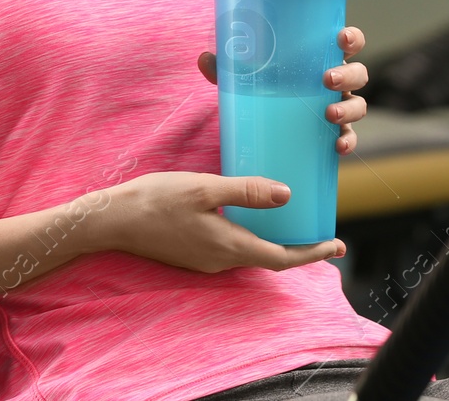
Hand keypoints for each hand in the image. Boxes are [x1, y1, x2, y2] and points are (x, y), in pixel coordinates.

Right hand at [92, 171, 344, 272]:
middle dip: (298, 248)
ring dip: (274, 241)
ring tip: (292, 220)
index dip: (312, 253)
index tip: (338, 246)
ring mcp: (205, 260)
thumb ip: (246, 192)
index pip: (282, 257)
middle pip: (269, 258)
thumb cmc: (155, 200)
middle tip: (322, 231)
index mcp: (228, 246)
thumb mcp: (203, 187)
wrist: (111, 221)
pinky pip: (231, 248)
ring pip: (250, 253)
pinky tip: (250, 218)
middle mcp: (220, 260)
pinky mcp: (192, 253)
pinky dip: (251, 236)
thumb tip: (287, 194)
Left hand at [197, 25, 368, 154]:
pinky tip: (338, 147)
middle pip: (359, 73)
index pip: (346, 42)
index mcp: (320, 58)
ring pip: (359, 105)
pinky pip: (350, 138)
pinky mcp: (334, 134)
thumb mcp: (244, 77)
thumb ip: (227, 67)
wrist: (265, 127)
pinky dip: (349, 141)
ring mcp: (339, 107)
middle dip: (348, 75)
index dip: (351, 37)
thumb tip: (205, 58)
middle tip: (326, 79)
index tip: (341, 39)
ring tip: (329, 114)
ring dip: (349, 109)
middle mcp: (335, 82)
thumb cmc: (263, 89)